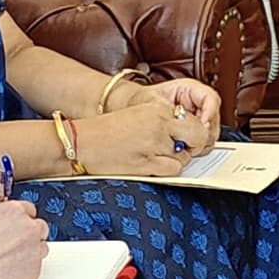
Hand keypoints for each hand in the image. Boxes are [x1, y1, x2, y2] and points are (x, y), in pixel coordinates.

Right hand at [0, 199, 48, 278]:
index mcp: (12, 211)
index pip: (27, 209)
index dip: (18, 218)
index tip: (13, 225)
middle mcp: (28, 229)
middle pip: (38, 227)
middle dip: (26, 234)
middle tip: (10, 244)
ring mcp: (34, 252)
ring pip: (40, 248)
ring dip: (28, 251)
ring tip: (7, 259)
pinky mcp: (34, 273)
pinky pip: (35, 267)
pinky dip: (25, 269)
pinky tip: (7, 271)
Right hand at [71, 80, 207, 177]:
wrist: (81, 142)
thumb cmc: (108, 131)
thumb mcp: (140, 116)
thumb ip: (165, 123)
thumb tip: (190, 136)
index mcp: (158, 108)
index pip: (195, 120)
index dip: (196, 132)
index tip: (189, 139)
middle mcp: (159, 123)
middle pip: (198, 136)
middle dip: (194, 146)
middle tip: (182, 149)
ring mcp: (154, 143)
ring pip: (185, 157)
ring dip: (175, 160)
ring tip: (155, 157)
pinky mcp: (147, 162)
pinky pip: (172, 170)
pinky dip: (165, 171)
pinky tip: (149, 165)